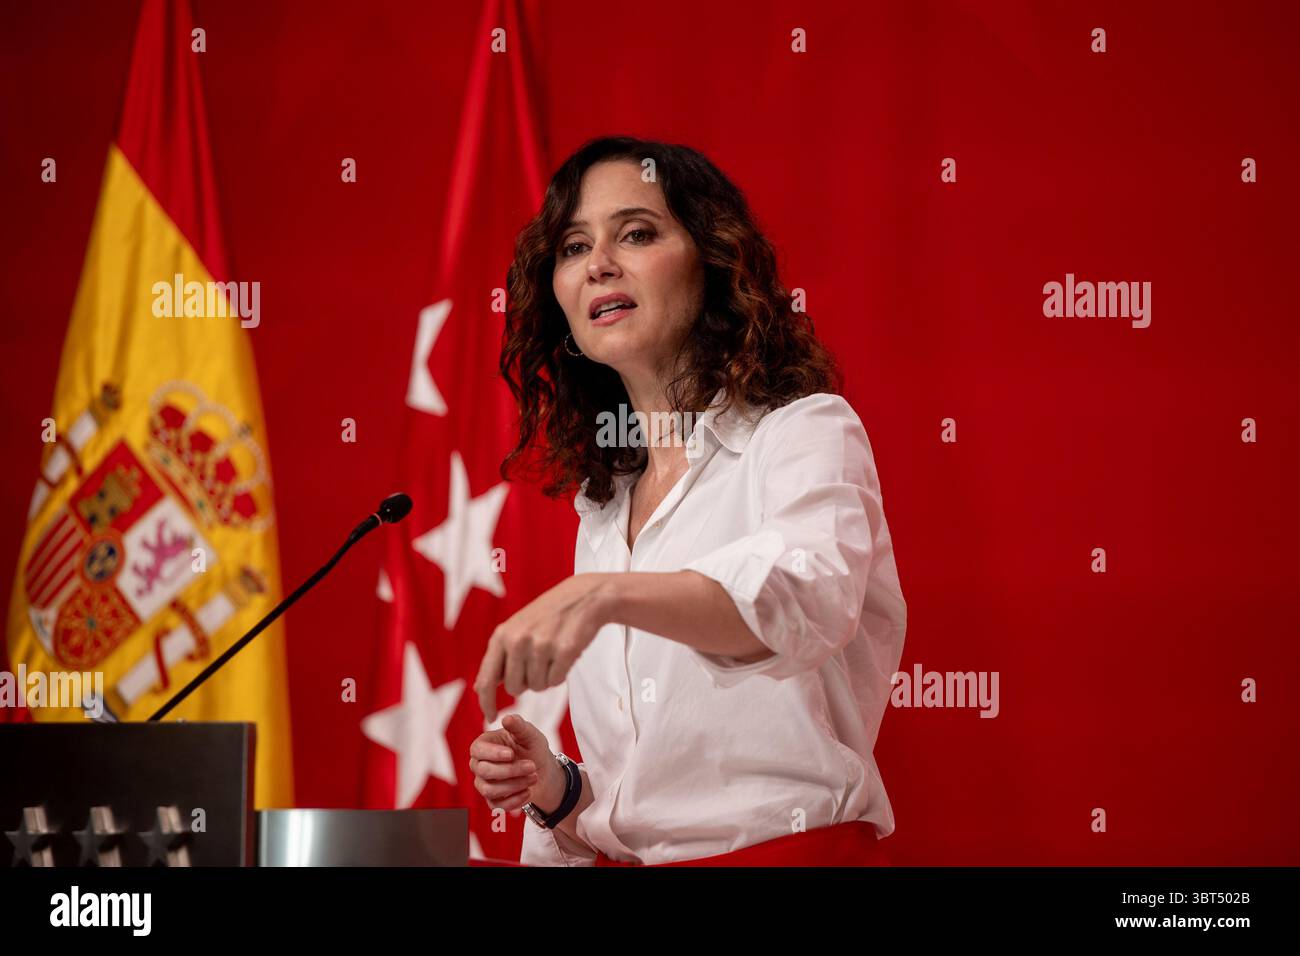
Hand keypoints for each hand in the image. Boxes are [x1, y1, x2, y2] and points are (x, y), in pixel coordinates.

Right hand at [469, 715, 564, 815]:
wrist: (542, 769)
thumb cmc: (531, 747)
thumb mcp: (529, 734)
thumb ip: (518, 726)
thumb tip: (506, 718)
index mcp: (484, 745)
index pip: (477, 750)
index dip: (492, 754)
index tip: (511, 754)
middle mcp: (479, 765)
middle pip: (484, 771)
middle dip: (510, 770)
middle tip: (532, 766)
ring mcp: (484, 783)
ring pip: (489, 790)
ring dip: (515, 785)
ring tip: (534, 777)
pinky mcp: (492, 800)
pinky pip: (496, 806)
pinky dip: (514, 801)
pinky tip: (529, 792)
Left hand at [474, 573, 615, 721]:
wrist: (584, 597)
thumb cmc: (547, 617)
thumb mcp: (516, 630)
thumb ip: (498, 658)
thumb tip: (479, 688)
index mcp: (502, 635)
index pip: (487, 679)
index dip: (487, 703)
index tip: (490, 717)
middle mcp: (518, 640)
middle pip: (515, 688)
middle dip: (527, 683)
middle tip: (538, 662)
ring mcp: (541, 645)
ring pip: (537, 687)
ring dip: (546, 677)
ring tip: (552, 654)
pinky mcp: (564, 651)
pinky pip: (556, 681)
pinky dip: (561, 674)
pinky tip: (564, 654)